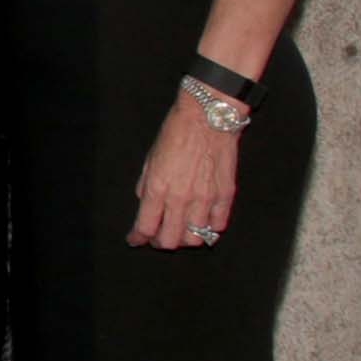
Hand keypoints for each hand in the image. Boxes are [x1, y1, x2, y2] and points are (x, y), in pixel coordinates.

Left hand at [130, 92, 239, 249]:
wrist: (207, 118)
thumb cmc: (176, 134)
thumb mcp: (150, 159)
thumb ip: (146, 185)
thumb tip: (145, 203)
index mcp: (157, 189)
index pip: (145, 227)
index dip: (138, 238)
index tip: (135, 239)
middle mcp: (180, 199)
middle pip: (170, 241)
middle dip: (160, 242)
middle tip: (158, 236)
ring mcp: (205, 199)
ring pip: (195, 239)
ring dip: (185, 238)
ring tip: (181, 230)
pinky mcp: (225, 195)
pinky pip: (218, 225)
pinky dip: (209, 229)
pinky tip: (203, 222)